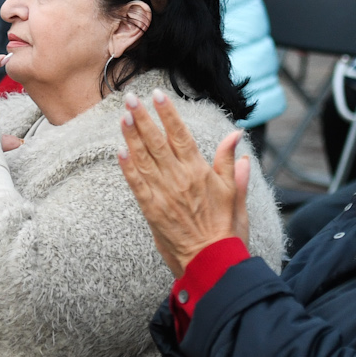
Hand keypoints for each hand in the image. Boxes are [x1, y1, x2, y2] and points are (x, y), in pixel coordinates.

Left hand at [117, 91, 250, 277]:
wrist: (212, 261)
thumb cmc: (226, 229)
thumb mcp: (235, 193)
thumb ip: (230, 164)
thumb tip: (236, 136)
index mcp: (200, 172)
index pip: (181, 135)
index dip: (168, 114)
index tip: (157, 95)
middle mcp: (179, 179)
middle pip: (157, 142)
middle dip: (142, 117)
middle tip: (130, 97)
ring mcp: (163, 194)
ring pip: (144, 159)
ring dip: (131, 136)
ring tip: (122, 116)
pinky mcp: (152, 211)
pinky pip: (136, 185)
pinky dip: (127, 168)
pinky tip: (119, 151)